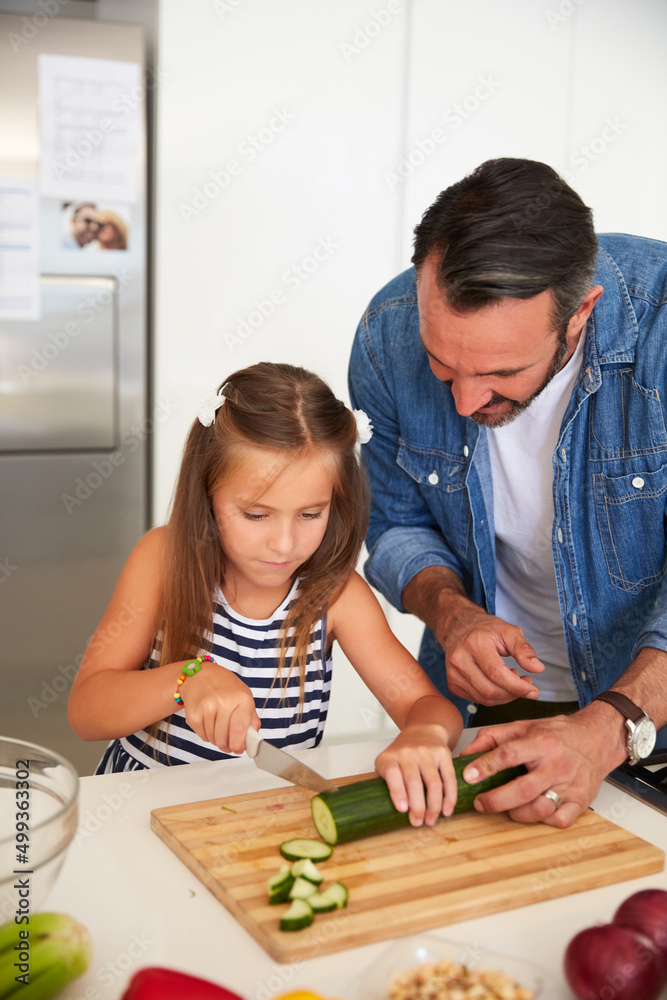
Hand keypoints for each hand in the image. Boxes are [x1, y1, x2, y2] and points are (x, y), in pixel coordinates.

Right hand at [179, 662, 259, 754]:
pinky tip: (209, 723)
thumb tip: (253, 739)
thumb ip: (251, 718)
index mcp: (241, 698)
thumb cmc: (224, 686)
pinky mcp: (193, 714)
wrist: (199, 675)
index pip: (240, 730)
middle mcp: (224, 702)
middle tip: (228, 744)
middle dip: (227, 746)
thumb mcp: (244, 696)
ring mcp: (207, 707)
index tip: (239, 749)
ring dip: (217, 740)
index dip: (239, 744)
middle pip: (224, 739)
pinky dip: (206, 735)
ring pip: (213, 739)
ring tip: (218, 727)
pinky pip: (202, 736)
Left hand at [375, 724, 457, 826]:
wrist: (423, 730)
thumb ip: (383, 783)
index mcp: (389, 757)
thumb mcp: (386, 763)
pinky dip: (449, 797)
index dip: (397, 792)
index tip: (402, 809)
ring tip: (431, 820)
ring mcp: (426, 752)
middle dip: (418, 807)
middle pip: (414, 782)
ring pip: (433, 783)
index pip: (392, 773)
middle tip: (418, 822)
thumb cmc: (402, 753)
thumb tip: (381, 811)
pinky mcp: (443, 753)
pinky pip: (449, 778)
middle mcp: (407, 752)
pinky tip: (447, 809)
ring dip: (434, 806)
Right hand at [437, 597, 544, 704]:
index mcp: (473, 643)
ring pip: (484, 698)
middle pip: (490, 690)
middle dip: (513, 693)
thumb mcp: (509, 632)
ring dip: (505, 696)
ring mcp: (453, 673)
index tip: (534, 691)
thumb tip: (537, 668)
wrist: (460, 628)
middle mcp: (459, 659)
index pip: (496, 673)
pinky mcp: (453, 684)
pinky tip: (499, 684)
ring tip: (514, 681)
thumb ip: (524, 650)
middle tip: (526, 684)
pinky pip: (478, 699)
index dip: (517, 686)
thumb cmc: (486, 630)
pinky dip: (494, 697)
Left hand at [461, 708, 621, 827]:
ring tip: (506, 808)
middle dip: (496, 800)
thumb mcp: (523, 726)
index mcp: (541, 742)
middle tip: (480, 802)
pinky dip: (542, 821)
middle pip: (523, 789)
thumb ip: (492, 737)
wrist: (596, 739)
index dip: (485, 766)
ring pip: (540, 809)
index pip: (509, 754)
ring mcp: (570, 785)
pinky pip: (559, 820)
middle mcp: (556, 765)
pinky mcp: (580, 801)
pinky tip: (533, 812)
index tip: (468, 775)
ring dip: (517, 813)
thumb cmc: (557, 734)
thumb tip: (466, 754)